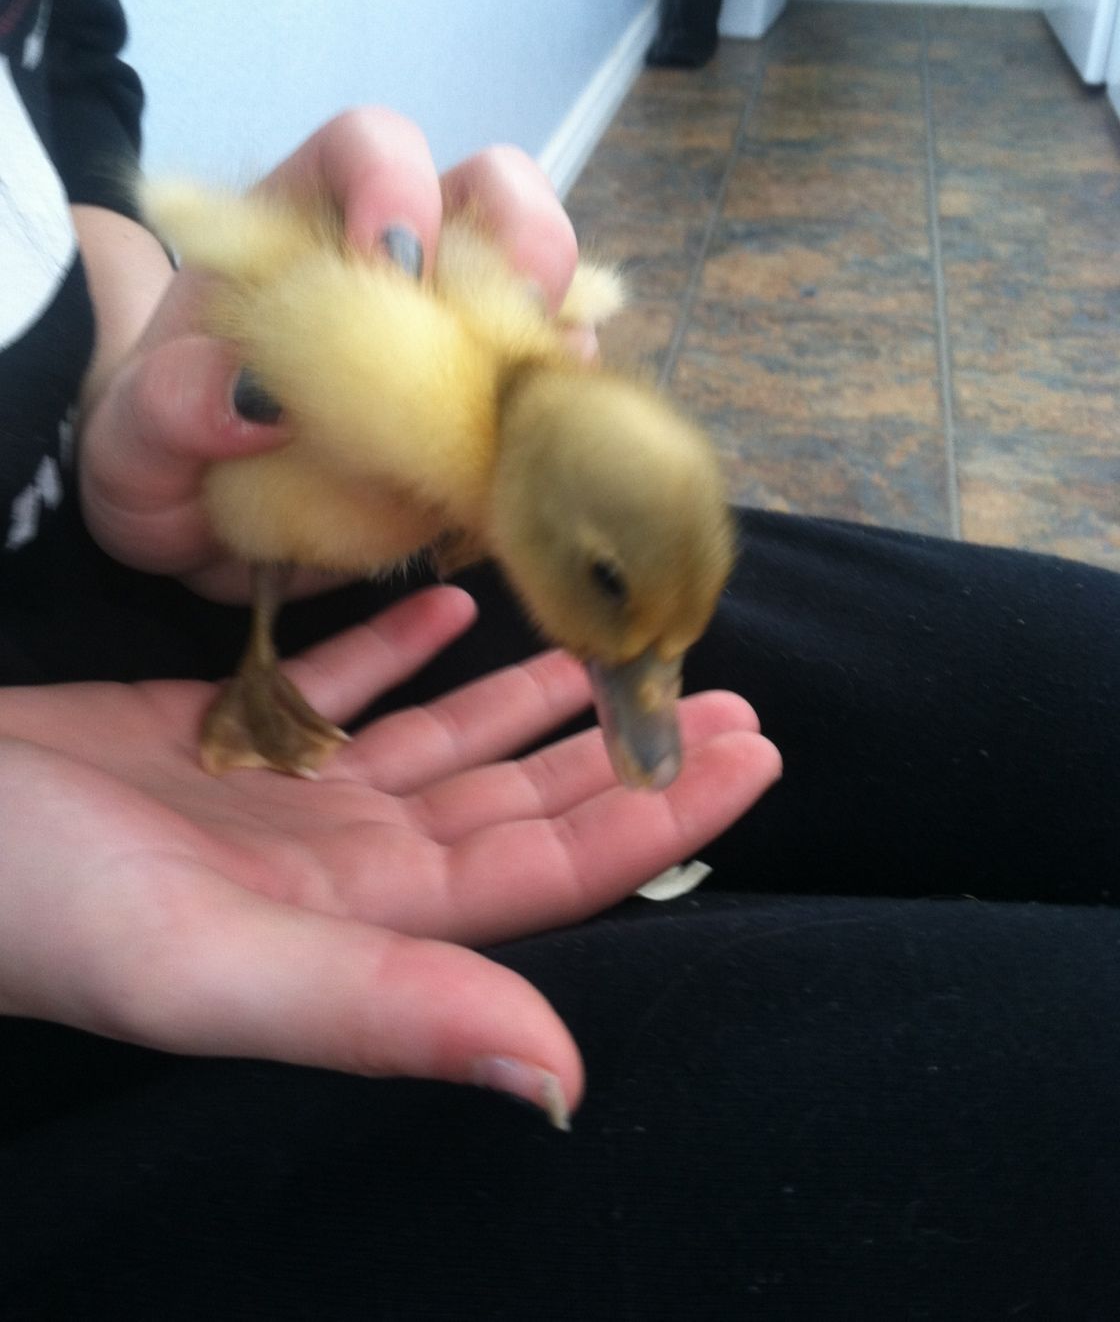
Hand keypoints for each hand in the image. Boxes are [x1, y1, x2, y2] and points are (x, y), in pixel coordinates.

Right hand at [0, 588, 780, 1125]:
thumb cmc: (44, 899)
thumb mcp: (206, 966)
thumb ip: (385, 1010)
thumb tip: (562, 1082)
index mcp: (368, 919)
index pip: (556, 870)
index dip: (660, 816)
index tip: (753, 751)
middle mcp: (348, 862)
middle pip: (523, 804)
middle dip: (623, 751)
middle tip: (725, 687)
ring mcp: (289, 797)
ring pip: (447, 742)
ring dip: (532, 697)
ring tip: (606, 644)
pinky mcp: (226, 732)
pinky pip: (342, 687)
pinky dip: (401, 649)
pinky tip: (454, 608)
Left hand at [77, 110, 580, 598]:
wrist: (201, 533)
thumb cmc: (158, 460)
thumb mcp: (129, 444)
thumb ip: (162, 411)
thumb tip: (249, 402)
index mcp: (300, 228)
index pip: (365, 148)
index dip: (394, 181)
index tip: (393, 262)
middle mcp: (397, 266)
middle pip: (493, 191)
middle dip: (525, 232)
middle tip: (520, 309)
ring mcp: (456, 338)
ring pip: (546, 289)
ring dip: (560, 331)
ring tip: (544, 394)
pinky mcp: (490, 417)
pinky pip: (550, 398)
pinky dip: (559, 421)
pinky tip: (537, 458)